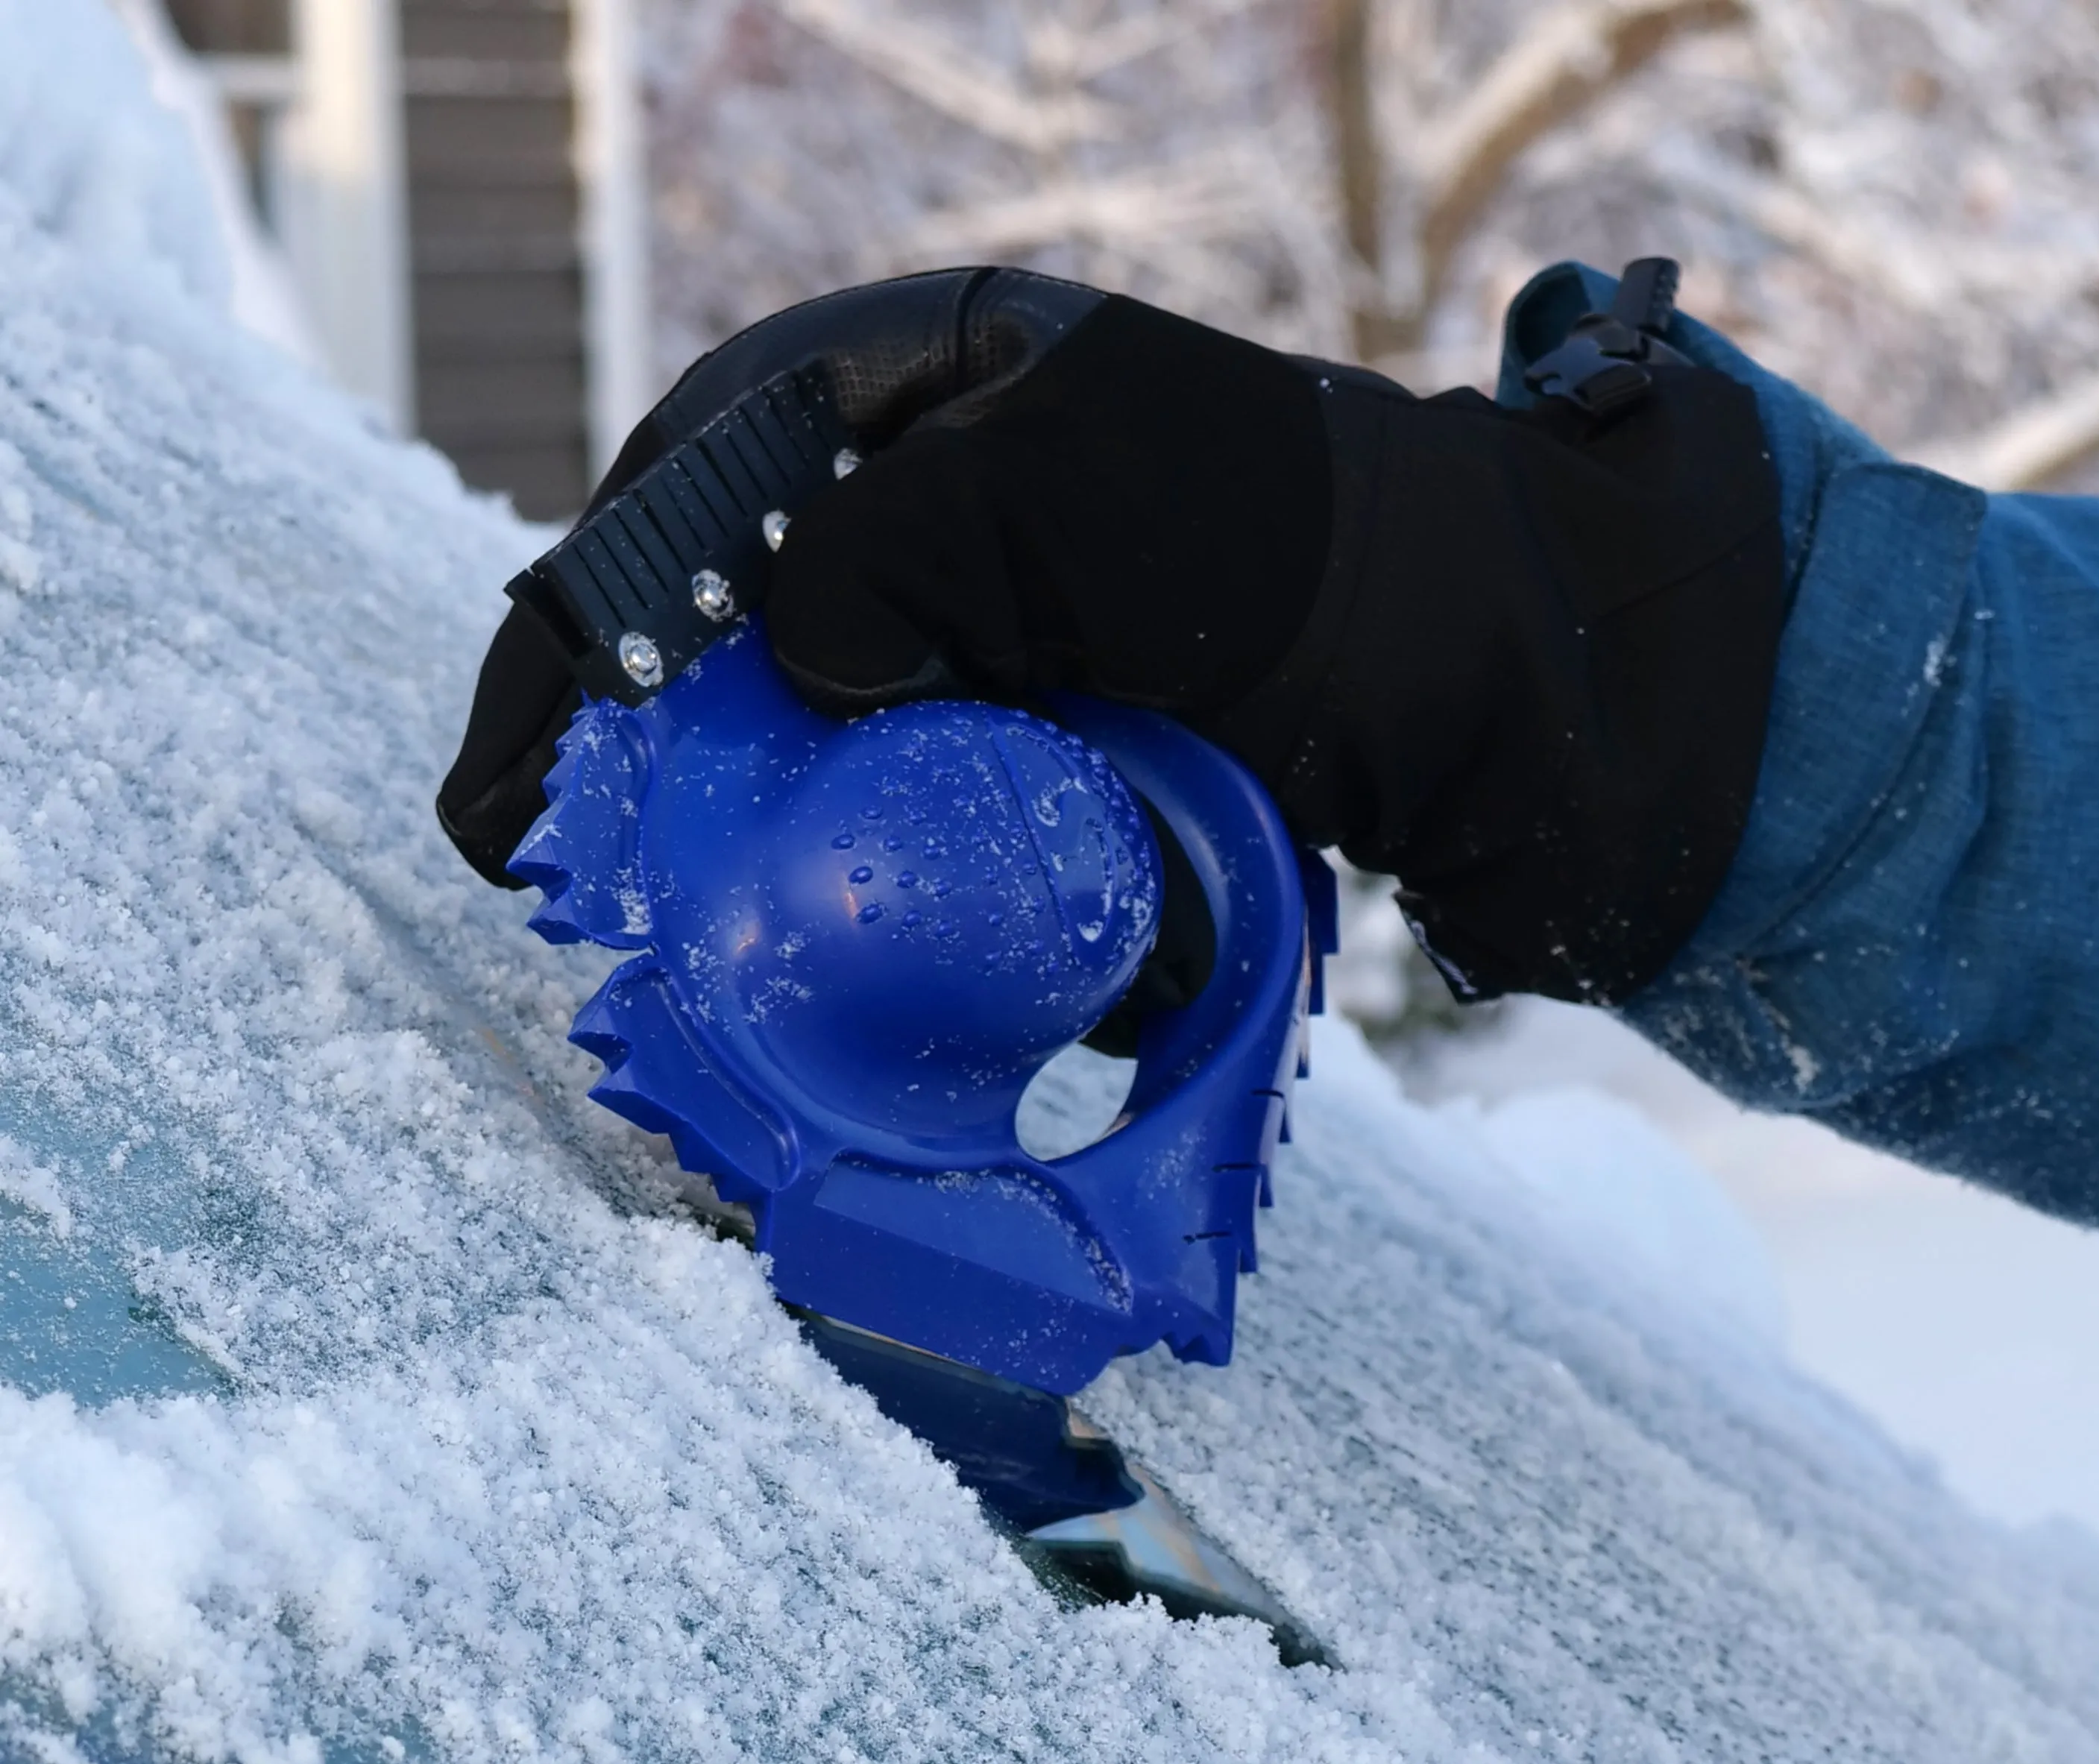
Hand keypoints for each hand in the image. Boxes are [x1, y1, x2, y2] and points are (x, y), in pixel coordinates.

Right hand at [442, 266, 1782, 1005]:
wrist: (1434, 650)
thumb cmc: (1268, 538)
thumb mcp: (1071, 489)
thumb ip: (904, 547)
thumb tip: (798, 662)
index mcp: (900, 379)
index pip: (686, 481)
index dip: (584, 617)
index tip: (521, 757)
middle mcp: (908, 491)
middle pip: (710, 605)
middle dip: (617, 730)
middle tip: (539, 857)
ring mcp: (955, 612)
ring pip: (779, 705)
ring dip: (696, 802)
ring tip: (621, 905)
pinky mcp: (1003, 715)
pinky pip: (866, 773)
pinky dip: (807, 839)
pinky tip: (761, 906)